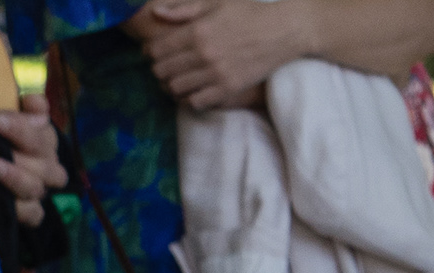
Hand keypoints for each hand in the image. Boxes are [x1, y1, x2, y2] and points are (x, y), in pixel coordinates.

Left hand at [0, 105, 67, 227]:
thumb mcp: (2, 122)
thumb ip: (19, 109)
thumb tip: (30, 100)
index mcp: (43, 139)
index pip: (41, 128)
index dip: (21, 124)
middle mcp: (46, 164)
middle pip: (42, 153)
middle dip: (19, 140)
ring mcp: (39, 189)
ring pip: (36, 185)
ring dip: (16, 175)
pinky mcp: (32, 213)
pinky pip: (35, 214)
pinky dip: (23, 210)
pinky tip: (7, 202)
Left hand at [124, 0, 296, 108]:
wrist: (283, 30)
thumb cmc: (249, 13)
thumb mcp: (218, 3)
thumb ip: (185, 10)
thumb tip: (156, 13)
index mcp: (199, 31)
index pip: (158, 50)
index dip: (150, 53)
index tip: (153, 53)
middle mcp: (204, 54)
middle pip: (163, 72)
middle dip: (159, 70)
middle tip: (164, 67)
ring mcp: (215, 74)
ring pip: (175, 89)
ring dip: (172, 85)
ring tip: (177, 79)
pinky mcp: (226, 89)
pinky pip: (194, 102)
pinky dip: (189, 97)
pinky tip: (193, 89)